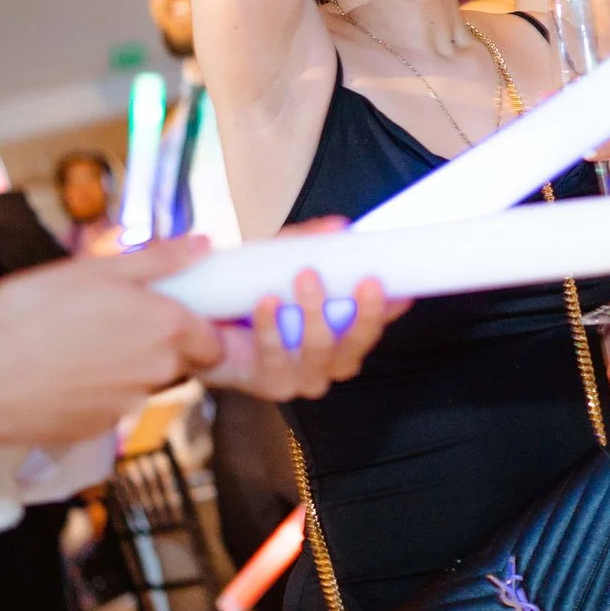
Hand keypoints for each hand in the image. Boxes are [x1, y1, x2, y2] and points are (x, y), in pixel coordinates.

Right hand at [0, 242, 226, 446]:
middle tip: (113, 326)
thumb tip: (205, 244)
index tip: (168, 316)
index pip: (212, 340)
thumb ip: (158, 259)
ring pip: (142, 385)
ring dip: (124, 370)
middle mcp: (158, 371)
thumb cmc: (31, 314)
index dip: (195, 328)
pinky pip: (109, 408)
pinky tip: (61, 377)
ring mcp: (127, 406)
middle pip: (179, 362)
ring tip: (77, 349)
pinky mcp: (96, 431)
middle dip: (157, 347)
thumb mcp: (94, 270)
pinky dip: (95, 394)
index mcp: (166, 327)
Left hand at [197, 224, 403, 401]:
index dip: (391, 307)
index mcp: (345, 337)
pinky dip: (272, 328)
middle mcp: (331, 363)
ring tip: (307, 276)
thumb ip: (309, 241)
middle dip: (365, 315)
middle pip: (357, 347)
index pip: (376, 324)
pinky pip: (275, 358)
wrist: (208, 328)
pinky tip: (267, 301)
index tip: (401, 286)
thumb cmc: (257, 293)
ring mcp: (302, 378)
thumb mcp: (285, 259)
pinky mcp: (269, 384)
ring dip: (316, 315)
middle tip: (366, 281)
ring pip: (320, 353)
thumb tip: (338, 226)